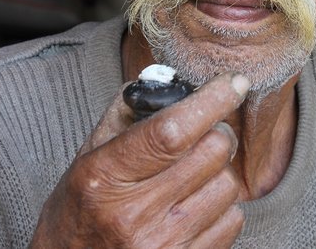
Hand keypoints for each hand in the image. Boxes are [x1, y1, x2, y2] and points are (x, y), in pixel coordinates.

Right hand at [29, 72, 248, 248]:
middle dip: (217, 131)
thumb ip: (127, 112)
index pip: (172, 130)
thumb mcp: (90, 155)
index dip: (212, 101)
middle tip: (204, 132)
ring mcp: (162, 245)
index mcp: (105, 175)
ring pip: (228, 185)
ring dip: (218, 171)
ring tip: (192, 176)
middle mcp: (134, 214)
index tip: (234, 83)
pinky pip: (233, 220)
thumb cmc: (81, 209)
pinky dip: (221, 205)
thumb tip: (170, 83)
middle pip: (213, 151)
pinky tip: (195, 206)